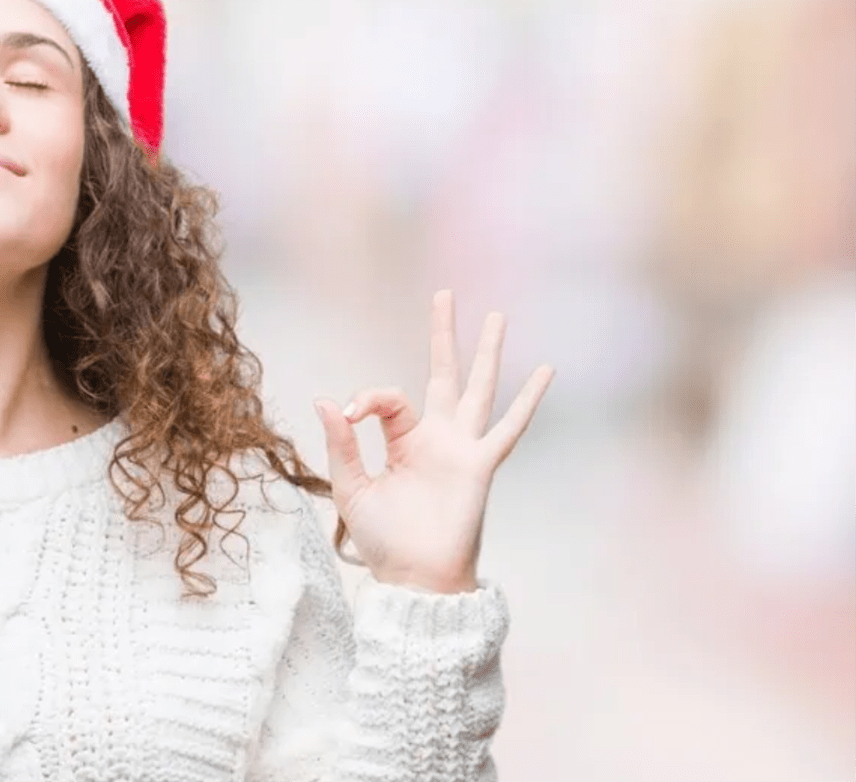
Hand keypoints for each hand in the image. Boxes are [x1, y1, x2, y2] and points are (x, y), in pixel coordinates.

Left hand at [314, 289, 553, 593]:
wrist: (415, 578)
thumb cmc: (384, 541)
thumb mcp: (350, 488)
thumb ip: (340, 445)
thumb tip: (326, 400)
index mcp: (402, 442)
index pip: (387, 399)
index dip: (365, 398)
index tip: (347, 414)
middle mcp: (436, 439)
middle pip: (442, 374)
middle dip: (444, 336)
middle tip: (444, 294)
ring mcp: (462, 449)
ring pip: (478, 389)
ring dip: (487, 352)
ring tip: (497, 315)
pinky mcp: (480, 465)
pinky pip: (508, 428)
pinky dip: (528, 400)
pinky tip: (545, 371)